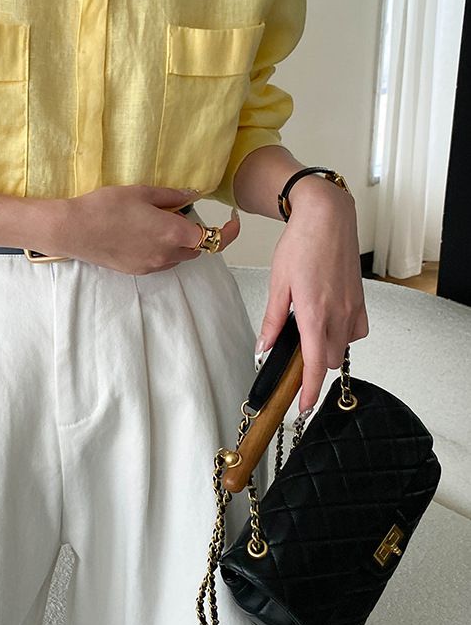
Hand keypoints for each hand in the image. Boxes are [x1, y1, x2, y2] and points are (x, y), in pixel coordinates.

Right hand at [53, 184, 240, 274]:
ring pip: (177, 257)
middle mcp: (166, 255)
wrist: (73, 230)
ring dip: (177, 242)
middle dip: (195, 233)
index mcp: (173, 234)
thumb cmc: (106, 206)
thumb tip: (193, 196)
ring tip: (157, 221)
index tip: (233, 220)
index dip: (229, 231)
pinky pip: (160, 262)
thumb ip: (173, 196)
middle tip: (179, 213)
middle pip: (195, 249)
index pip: (213, 238)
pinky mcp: (136, 271)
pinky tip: (142, 234)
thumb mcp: (143, 192)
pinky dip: (161, 249)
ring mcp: (151, 266)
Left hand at [256, 182, 368, 412]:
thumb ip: (272, 319)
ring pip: (343, 346)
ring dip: (327, 348)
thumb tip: (264, 346)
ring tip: (308, 331)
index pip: (315, 364)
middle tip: (294, 355)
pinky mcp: (360, 299)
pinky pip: (355, 330)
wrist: (328, 217)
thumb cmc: (301, 243)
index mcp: (315, 313)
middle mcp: (338, 313)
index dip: (310, 390)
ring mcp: (353, 307)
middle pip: (329, 359)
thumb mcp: (278, 283)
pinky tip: (327, 320)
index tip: (303, 406)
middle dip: (313, 365)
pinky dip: (342, 333)